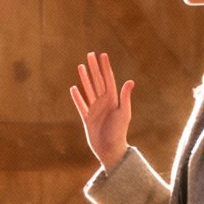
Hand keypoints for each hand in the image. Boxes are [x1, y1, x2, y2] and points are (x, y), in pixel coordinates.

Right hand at [70, 52, 134, 170]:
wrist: (110, 149)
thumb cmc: (118, 132)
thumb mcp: (124, 113)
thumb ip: (125, 97)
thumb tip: (130, 81)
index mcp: (112, 99)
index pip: (108, 79)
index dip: (105, 67)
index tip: (102, 55)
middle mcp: (103, 102)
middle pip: (97, 81)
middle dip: (93, 68)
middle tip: (90, 54)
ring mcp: (95, 109)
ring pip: (88, 90)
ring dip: (84, 78)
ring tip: (80, 66)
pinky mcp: (87, 118)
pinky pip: (81, 105)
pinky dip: (77, 97)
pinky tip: (74, 88)